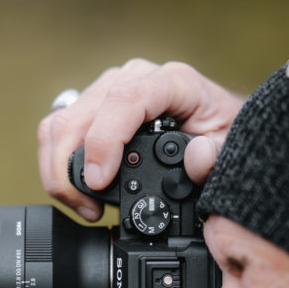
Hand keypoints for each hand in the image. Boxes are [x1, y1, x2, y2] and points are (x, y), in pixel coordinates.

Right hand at [38, 59, 245, 220]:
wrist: (215, 119)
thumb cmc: (221, 129)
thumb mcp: (231, 144)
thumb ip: (218, 155)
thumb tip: (196, 158)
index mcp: (171, 82)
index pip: (125, 100)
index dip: (105, 141)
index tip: (99, 182)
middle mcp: (134, 78)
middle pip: (81, 115)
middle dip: (70, 170)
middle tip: (88, 209)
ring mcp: (108, 88)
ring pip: (61, 123)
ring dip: (59, 171)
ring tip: (84, 206)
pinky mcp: (92, 105)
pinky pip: (58, 128)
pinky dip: (57, 164)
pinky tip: (77, 190)